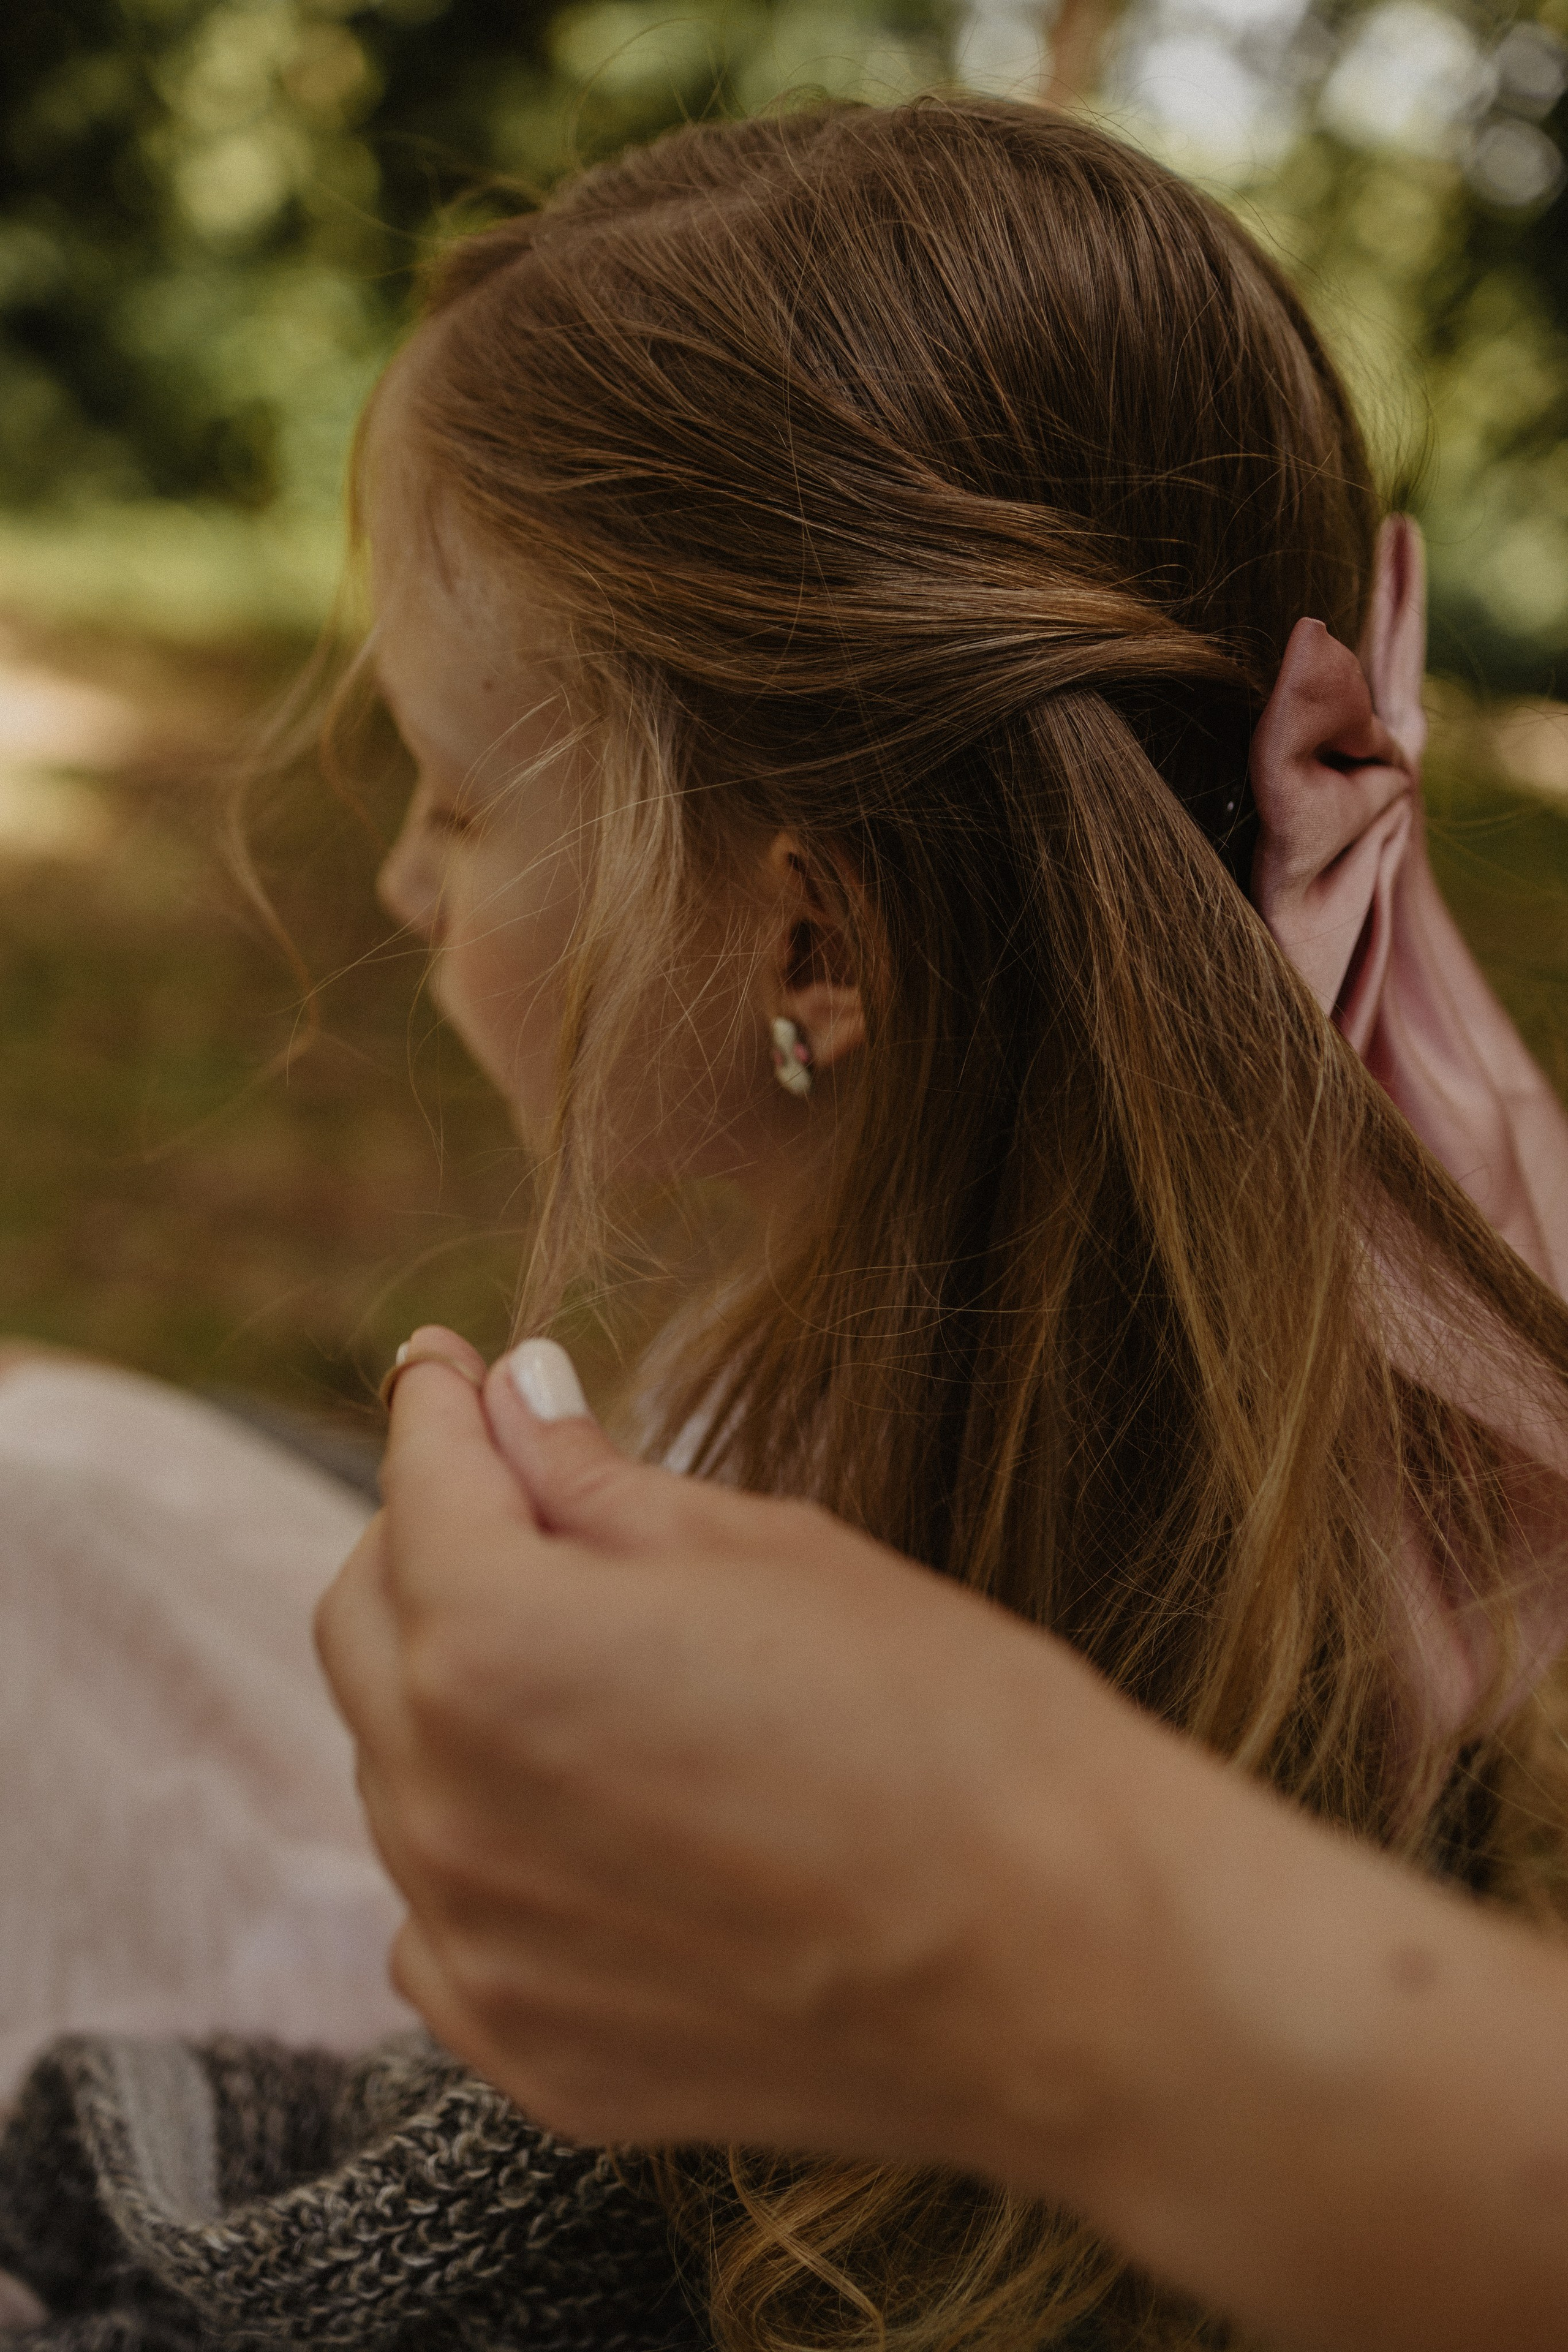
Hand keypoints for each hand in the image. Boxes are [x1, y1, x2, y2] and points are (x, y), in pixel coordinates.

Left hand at [315, 1330, 1142, 2177]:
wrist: (1072, 1966)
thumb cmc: (949, 1724)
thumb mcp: (775, 1552)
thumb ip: (599, 1483)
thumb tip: (510, 1403)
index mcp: (497, 1642)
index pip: (419, 1484)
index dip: (433, 1403)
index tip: (442, 1365)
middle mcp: (445, 1802)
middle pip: (364, 1625)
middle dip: (429, 1540)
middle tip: (516, 1500)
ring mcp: (479, 1947)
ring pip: (400, 1772)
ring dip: (460, 1695)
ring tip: (590, 1666)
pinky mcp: (531, 2055)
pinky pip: (443, 1921)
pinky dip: (488, 1848)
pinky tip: (592, 1819)